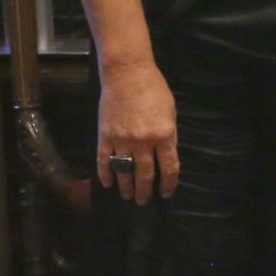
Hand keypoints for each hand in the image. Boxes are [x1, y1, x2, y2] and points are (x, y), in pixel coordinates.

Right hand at [96, 59, 178, 203]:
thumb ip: (168, 135)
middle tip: (144, 201)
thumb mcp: (170, 112)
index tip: (166, 193)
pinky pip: (104, 161)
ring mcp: (122, 140)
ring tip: (128, 196)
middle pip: (145, 175)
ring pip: (124, 172)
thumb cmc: (154, 89)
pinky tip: (108, 184)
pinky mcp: (105, 136)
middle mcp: (143, 142)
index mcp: (164, 135)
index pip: (169, 167)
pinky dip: (105, 175)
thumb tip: (166, 155)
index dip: (169, 184)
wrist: (128, 74)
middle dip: (146, 191)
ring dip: (127, 187)